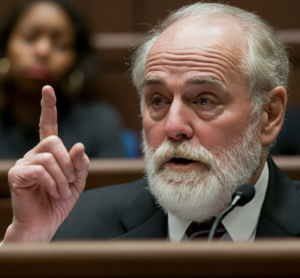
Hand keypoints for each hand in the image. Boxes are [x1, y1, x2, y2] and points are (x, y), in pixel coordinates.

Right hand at [3, 86, 89, 242]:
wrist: (44, 223)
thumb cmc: (59, 201)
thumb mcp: (77, 181)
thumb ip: (80, 164)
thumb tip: (79, 145)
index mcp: (49, 153)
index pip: (48, 126)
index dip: (48, 107)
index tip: (48, 89)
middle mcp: (34, 154)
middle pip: (54, 141)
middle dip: (68, 162)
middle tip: (70, 180)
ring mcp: (24, 163)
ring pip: (49, 156)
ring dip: (62, 177)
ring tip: (61, 191)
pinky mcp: (17, 174)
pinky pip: (40, 170)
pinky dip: (52, 183)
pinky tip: (53, 193)